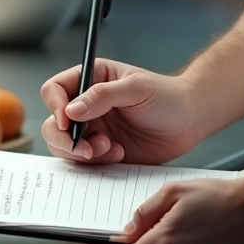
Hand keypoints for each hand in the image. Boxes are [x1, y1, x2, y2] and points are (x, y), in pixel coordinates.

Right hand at [39, 59, 200, 164]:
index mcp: (90, 80)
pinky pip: (84, 162)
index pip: (55, 90)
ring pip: (64, 145)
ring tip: (109, 149)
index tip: (67, 122)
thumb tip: (71, 110)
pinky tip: (119, 154)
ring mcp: (92, 129)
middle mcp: (86, 105)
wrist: (190, 121)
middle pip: (53, 122)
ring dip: (83, 153)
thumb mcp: (136, 89)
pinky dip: (96, 163)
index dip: (55, 106)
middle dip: (65, 139)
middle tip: (86, 149)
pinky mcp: (101, 151)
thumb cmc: (167, 96)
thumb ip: (102, 96)